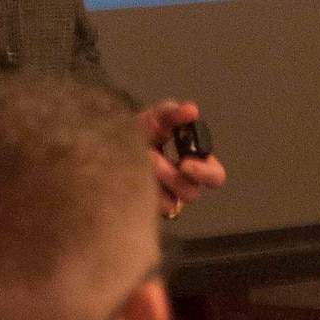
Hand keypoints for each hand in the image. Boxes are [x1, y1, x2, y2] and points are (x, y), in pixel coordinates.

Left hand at [136, 100, 226, 216]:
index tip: (186, 163)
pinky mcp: (146, 208)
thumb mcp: (155, 118)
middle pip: (192, 193)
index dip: (207, 172)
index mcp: (193, 162)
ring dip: (153, 179)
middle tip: (155, 167)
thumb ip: (172, 113)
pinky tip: (130, 174)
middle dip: (176, 179)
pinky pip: (148, 207)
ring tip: (139, 160)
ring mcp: (163, 199)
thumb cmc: (138, 131)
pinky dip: (141, 188)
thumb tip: (192, 110)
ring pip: (170, 201)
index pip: (214, 176)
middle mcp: (181, 183)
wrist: (105, 146)